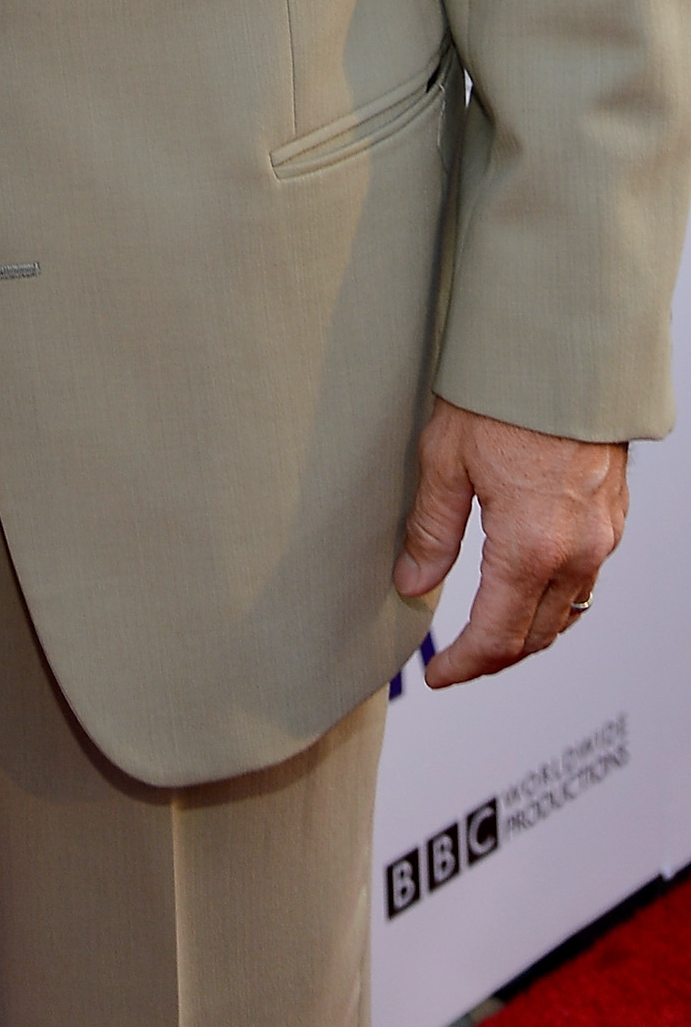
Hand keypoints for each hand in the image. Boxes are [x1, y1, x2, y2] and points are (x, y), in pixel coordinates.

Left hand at [394, 396, 628, 684]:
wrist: (563, 350)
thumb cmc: (503, 395)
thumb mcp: (445, 460)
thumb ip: (431, 531)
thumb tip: (413, 583)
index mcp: (531, 549)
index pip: (497, 637)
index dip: (464, 666)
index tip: (438, 676)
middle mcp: (577, 552)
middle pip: (537, 637)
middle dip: (496, 657)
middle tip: (458, 662)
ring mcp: (602, 535)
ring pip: (568, 612)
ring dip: (530, 632)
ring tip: (489, 631)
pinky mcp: (614, 515)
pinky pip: (588, 579)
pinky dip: (557, 598)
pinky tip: (529, 585)